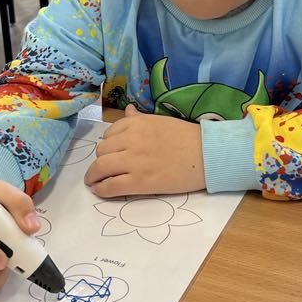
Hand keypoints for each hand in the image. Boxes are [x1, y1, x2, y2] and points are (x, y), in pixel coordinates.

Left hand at [85, 105, 204, 196]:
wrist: (207, 155)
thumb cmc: (187, 138)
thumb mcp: (160, 122)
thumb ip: (139, 119)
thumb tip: (128, 111)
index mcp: (136, 123)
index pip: (108, 134)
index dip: (108, 146)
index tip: (111, 153)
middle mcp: (131, 139)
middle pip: (101, 151)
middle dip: (100, 160)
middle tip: (103, 169)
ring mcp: (134, 161)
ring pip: (100, 168)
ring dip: (94, 176)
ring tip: (95, 182)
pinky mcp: (139, 182)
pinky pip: (111, 186)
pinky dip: (101, 189)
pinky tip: (100, 190)